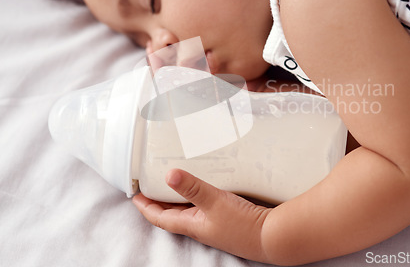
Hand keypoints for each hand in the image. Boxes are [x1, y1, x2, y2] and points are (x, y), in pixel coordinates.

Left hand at [132, 169, 271, 262]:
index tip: (135, 195)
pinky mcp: (226, 218)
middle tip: (151, 185)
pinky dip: (197, 196)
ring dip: (177, 198)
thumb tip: (168, 174)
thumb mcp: (214, 202)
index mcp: (191, 224)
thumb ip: (193, 187)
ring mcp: (213, 223)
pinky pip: (204, 206)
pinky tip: (204, 187)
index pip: (159, 217)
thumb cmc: (242, 225)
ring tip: (173, 182)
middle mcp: (199, 225)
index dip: (145, 206)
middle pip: (171, 214)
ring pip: (188, 210)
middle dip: (159, 201)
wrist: (271, 237)